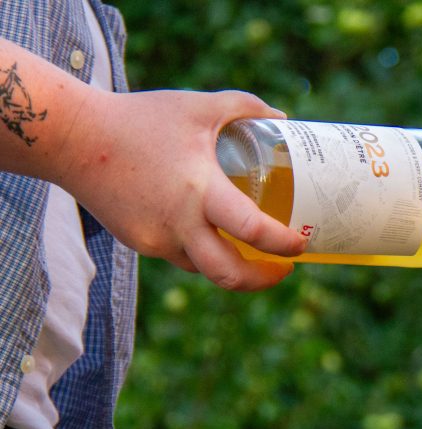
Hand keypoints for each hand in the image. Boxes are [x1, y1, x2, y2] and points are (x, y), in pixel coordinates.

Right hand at [57, 89, 305, 290]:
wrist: (70, 138)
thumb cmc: (139, 118)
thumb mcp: (198, 105)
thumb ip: (244, 107)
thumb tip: (284, 118)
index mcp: (199, 191)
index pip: (253, 230)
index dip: (283, 244)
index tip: (301, 244)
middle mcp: (178, 224)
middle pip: (229, 275)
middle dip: (264, 280)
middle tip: (284, 267)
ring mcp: (156, 239)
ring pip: (204, 268)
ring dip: (233, 267)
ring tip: (254, 253)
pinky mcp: (139, 242)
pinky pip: (180, 255)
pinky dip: (202, 251)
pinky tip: (212, 235)